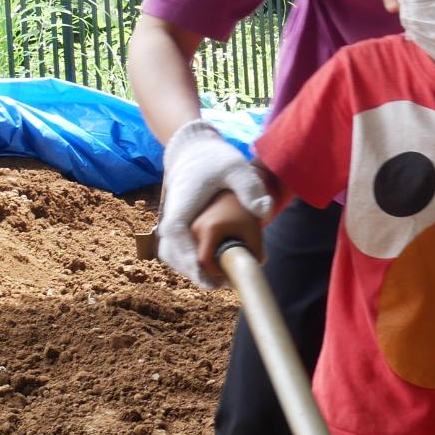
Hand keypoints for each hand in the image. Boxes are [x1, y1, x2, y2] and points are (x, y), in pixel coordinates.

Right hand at [157, 119, 272, 287]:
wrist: (193, 148)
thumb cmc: (215, 158)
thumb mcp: (236, 168)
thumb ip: (250, 188)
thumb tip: (266, 211)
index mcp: (182, 204)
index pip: (175, 236)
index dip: (188, 259)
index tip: (206, 277)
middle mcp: (170, 215)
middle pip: (171, 254)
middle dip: (194, 273)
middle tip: (222, 285)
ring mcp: (169, 221)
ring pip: (172, 256)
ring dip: (192, 270)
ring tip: (220, 280)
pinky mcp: (174, 225)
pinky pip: (176, 251)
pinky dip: (190, 263)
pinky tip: (212, 268)